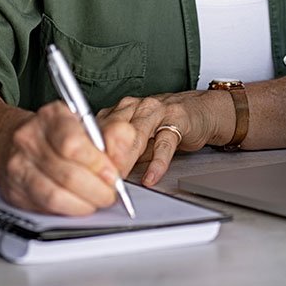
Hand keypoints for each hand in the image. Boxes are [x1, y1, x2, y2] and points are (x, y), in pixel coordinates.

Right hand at [0, 100, 138, 215]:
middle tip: (110, 193)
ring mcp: (18, 165)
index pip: (73, 144)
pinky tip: (78, 204)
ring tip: (96, 200)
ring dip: (84, 204)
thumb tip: (123, 157)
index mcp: (51, 116)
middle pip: (67, 174)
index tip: (113, 175)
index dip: (98, 165)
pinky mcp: (14, 190)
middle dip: (97, 190)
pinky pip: (44, 207)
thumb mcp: (88, 124)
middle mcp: (29, 138)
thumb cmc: (59, 133)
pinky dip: (67, 210)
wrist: (18, 139)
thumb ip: (113, 136)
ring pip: (55, 195)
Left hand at [100, 90, 228, 186]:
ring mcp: (156, 111)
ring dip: (126, 158)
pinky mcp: (177, 121)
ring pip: (136, 134)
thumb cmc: (164, 125)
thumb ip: (119, 152)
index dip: (91, 151)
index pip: (99, 129)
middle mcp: (136, 107)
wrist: (199, 111)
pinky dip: (157, 163)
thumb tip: (98, 174)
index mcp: (120, 110)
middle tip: (100, 178)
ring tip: (120, 178)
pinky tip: (151, 177)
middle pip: (114, 130)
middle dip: (105, 156)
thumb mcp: (137, 138)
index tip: (85, 172)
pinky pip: (164, 144)